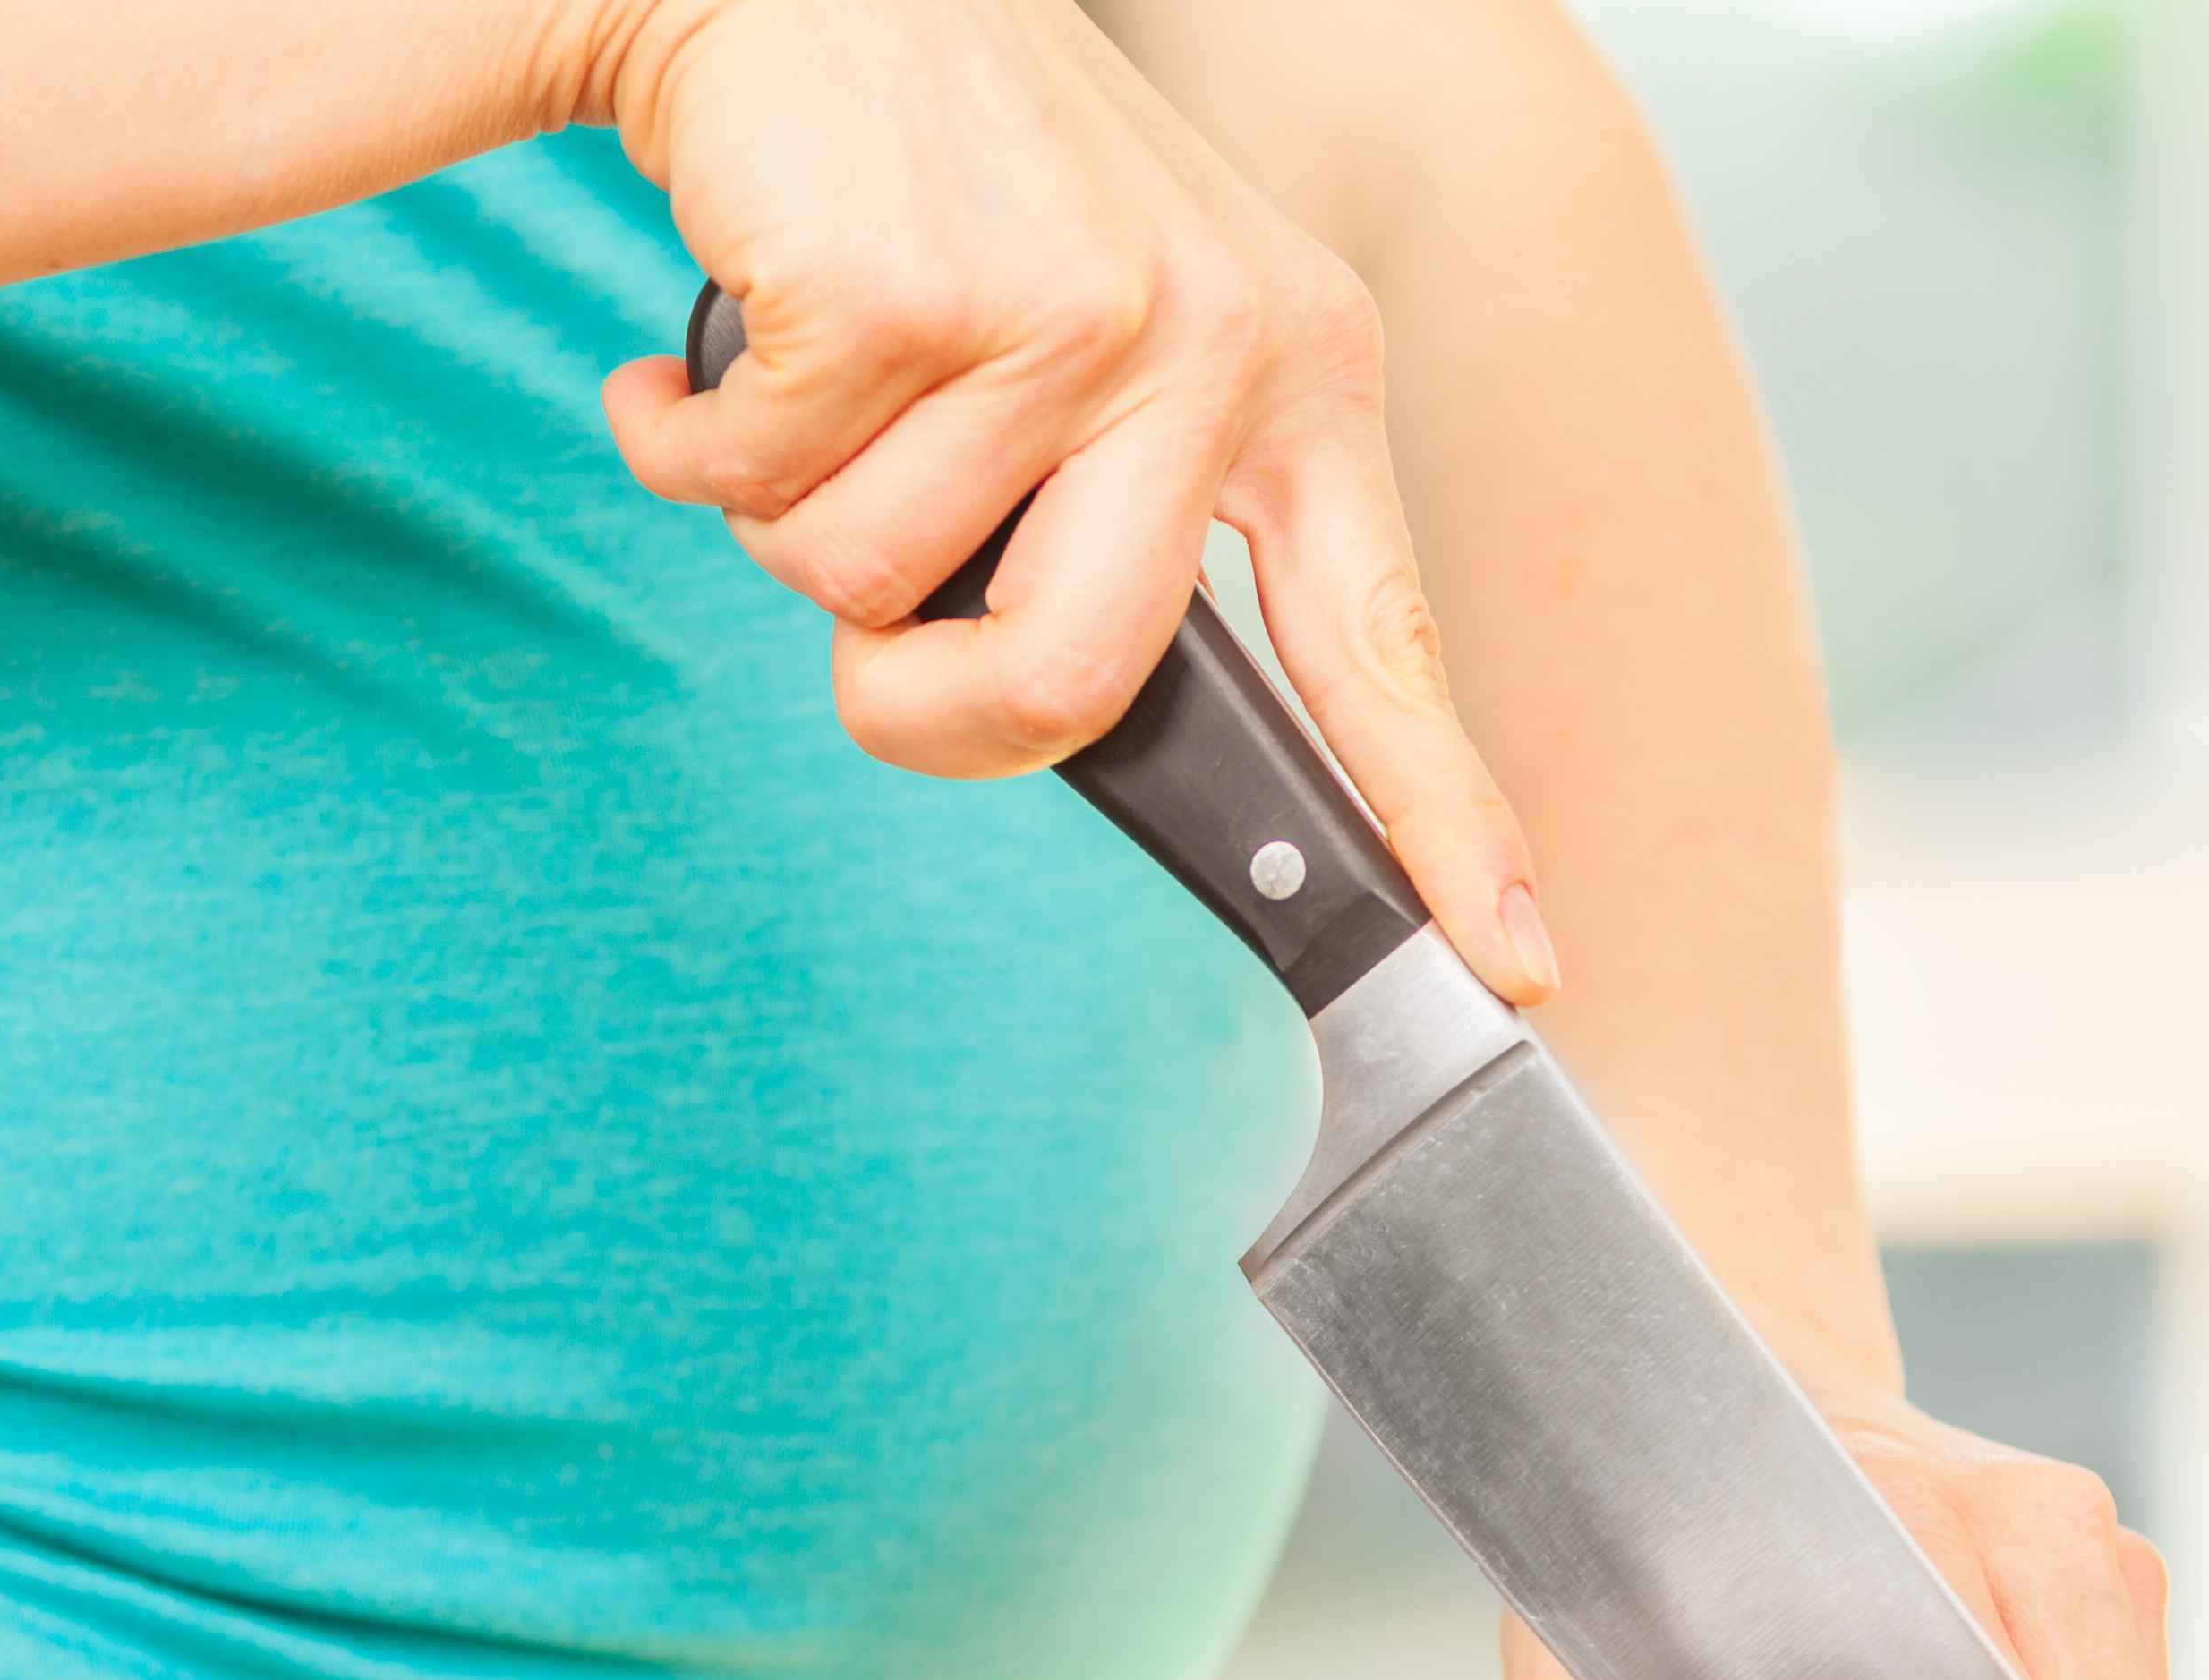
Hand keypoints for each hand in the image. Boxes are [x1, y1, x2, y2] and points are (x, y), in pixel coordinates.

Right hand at [580, 0, 1556, 1003]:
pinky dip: (686, 435)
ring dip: (783, 509)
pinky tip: (729, 328)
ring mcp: (1062, 308)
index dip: (1450, 825)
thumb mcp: (1113, 330)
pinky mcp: (900, 286)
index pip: (1385, 646)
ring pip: (865, 586)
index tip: (1522, 970)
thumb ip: (1131, 512)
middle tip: (867, 644)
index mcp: (1294, 373)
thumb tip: (1061, 709)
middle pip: (1070, 684)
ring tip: (816, 376)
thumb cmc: (947, 181)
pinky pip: (748, 484)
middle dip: (921, 709)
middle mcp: (1209, 341)